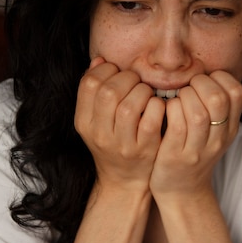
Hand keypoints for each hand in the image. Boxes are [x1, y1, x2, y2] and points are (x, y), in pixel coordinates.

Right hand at [75, 58, 165, 190]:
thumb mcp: (96, 120)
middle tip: (136, 82)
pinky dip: (156, 106)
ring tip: (146, 94)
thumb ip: (95, 92)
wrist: (124, 181)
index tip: (117, 74)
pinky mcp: (144, 149)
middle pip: (109, 91)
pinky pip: (151, 119)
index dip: (106, 70)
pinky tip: (156, 107)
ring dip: (142, 91)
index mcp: (84, 123)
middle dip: (127, 78)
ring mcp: (122, 144)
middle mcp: (100, 134)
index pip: (90, 83)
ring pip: (129, 104)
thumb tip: (100, 61)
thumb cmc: (114, 143)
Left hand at [150, 71, 241, 197]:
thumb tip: (207, 71)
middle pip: (218, 100)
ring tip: (176, 99)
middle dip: (199, 84)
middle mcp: (218, 139)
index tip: (204, 81)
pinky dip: (169, 110)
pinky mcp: (176, 156)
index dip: (219, 78)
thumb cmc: (193, 152)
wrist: (182, 191)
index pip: (237, 92)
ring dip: (183, 97)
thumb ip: (216, 106)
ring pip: (197, 113)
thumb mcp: (214, 131)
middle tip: (188, 89)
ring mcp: (197, 149)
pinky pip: (175, 125)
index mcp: (230, 128)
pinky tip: (164, 110)